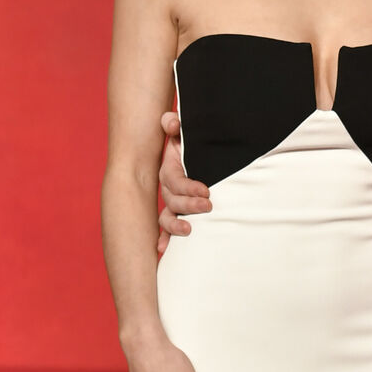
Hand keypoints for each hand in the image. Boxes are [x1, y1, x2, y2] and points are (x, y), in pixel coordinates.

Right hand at [157, 111, 211, 255]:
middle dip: (189, 205)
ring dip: (175, 225)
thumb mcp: (186, 133)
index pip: (175, 180)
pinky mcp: (178, 213)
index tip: (206, 191)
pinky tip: (163, 250)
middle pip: (172, 200)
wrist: (202, 154)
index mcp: (171, 168)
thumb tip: (171, 121)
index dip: (188, 187)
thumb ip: (175, 124)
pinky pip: (166, 228)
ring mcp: (172, 202)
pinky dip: (165, 239)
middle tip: (208, 206)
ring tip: (189, 230)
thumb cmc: (194, 144)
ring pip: (167, 216)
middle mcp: (169, 187)